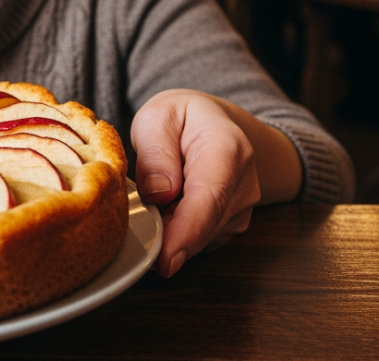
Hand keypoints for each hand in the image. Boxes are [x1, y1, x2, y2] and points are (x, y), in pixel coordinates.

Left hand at [131, 90, 300, 277]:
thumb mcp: (158, 117)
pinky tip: (166, 210)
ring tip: (154, 197)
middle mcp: (243, 183)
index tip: (165, 260)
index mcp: (227, 149)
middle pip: (204, 226)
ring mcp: (242, 208)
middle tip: (135, 214)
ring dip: (170, 230)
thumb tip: (158, 193)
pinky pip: (199, 241)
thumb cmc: (181, 119)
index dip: (186, 233)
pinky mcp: (231, 225)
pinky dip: (177, 233)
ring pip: (199, 239)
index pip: (209, 199)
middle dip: (165, 233)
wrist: (213, 123)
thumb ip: (156, 152)